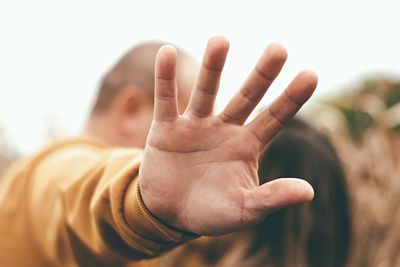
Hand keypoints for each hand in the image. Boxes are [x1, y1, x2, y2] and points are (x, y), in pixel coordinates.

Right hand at [139, 37, 317, 235]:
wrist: (170, 214)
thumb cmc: (211, 212)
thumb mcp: (244, 210)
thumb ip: (271, 198)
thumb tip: (309, 191)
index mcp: (246, 146)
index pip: (274, 118)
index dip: (291, 99)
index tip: (311, 74)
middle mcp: (224, 129)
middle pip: (246, 97)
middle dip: (261, 75)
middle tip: (278, 49)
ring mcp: (195, 126)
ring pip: (206, 92)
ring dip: (213, 67)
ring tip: (221, 40)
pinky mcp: (165, 129)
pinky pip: (166, 100)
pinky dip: (164, 79)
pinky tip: (166, 53)